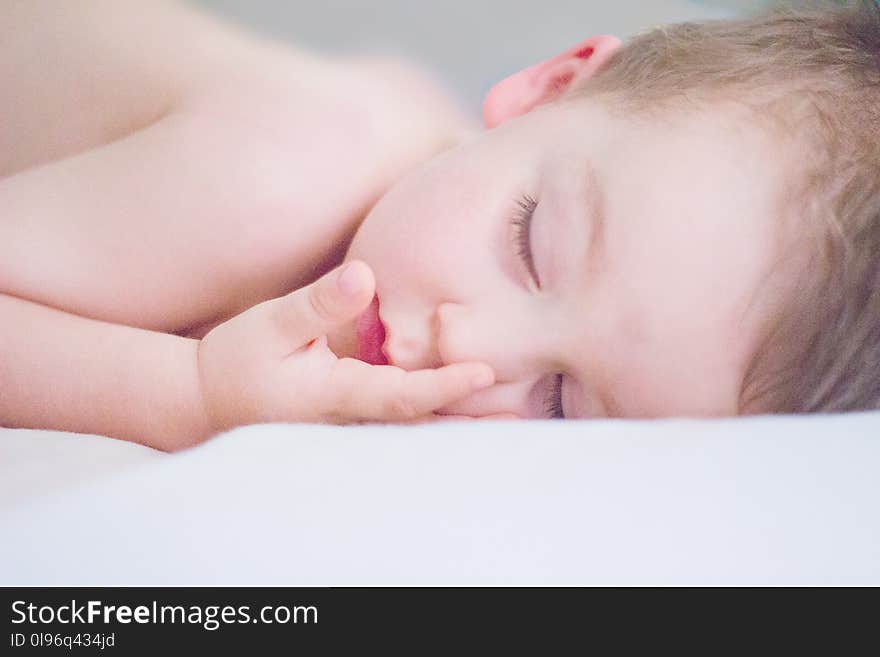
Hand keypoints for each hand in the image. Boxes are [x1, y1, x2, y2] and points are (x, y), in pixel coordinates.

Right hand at [196, 260, 501, 433]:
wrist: (211, 402)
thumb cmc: (239, 361)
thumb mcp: (271, 325)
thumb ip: (318, 304)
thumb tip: (363, 276)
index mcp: (335, 396)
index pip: (401, 396)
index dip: (443, 386)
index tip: (485, 373)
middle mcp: (351, 422)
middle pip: (421, 427)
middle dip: (471, 424)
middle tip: (526, 419)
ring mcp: (352, 429)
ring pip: (416, 432)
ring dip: (461, 428)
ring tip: (515, 421)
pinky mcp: (351, 424)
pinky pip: (402, 426)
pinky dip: (438, 420)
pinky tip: (468, 415)